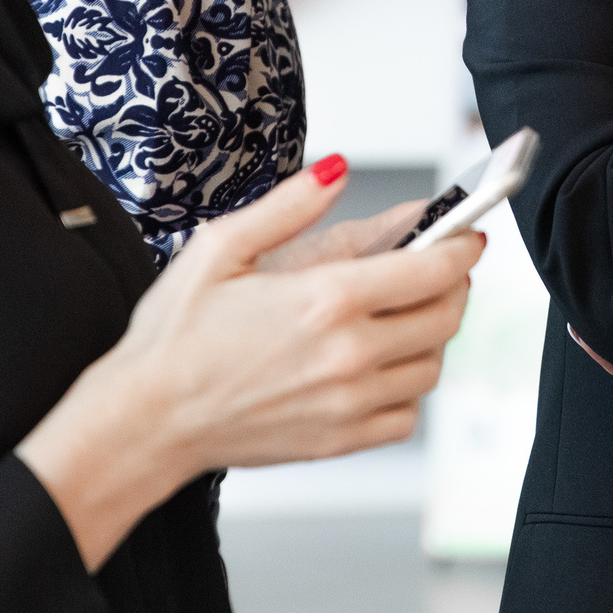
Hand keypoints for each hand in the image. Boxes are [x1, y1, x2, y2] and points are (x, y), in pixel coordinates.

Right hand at [17, 160, 482, 567]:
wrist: (144, 420)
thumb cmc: (173, 335)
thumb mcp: (221, 247)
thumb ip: (290, 205)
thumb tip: (337, 170)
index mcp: (325, 299)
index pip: (431, 270)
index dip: (461, 246)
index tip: (468, 233)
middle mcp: (348, 354)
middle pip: (445, 316)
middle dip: (454, 284)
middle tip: (442, 268)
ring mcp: (347, 404)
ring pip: (431, 365)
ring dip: (432, 334)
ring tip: (408, 313)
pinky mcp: (339, 441)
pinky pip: (406, 414)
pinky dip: (408, 387)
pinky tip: (382, 364)